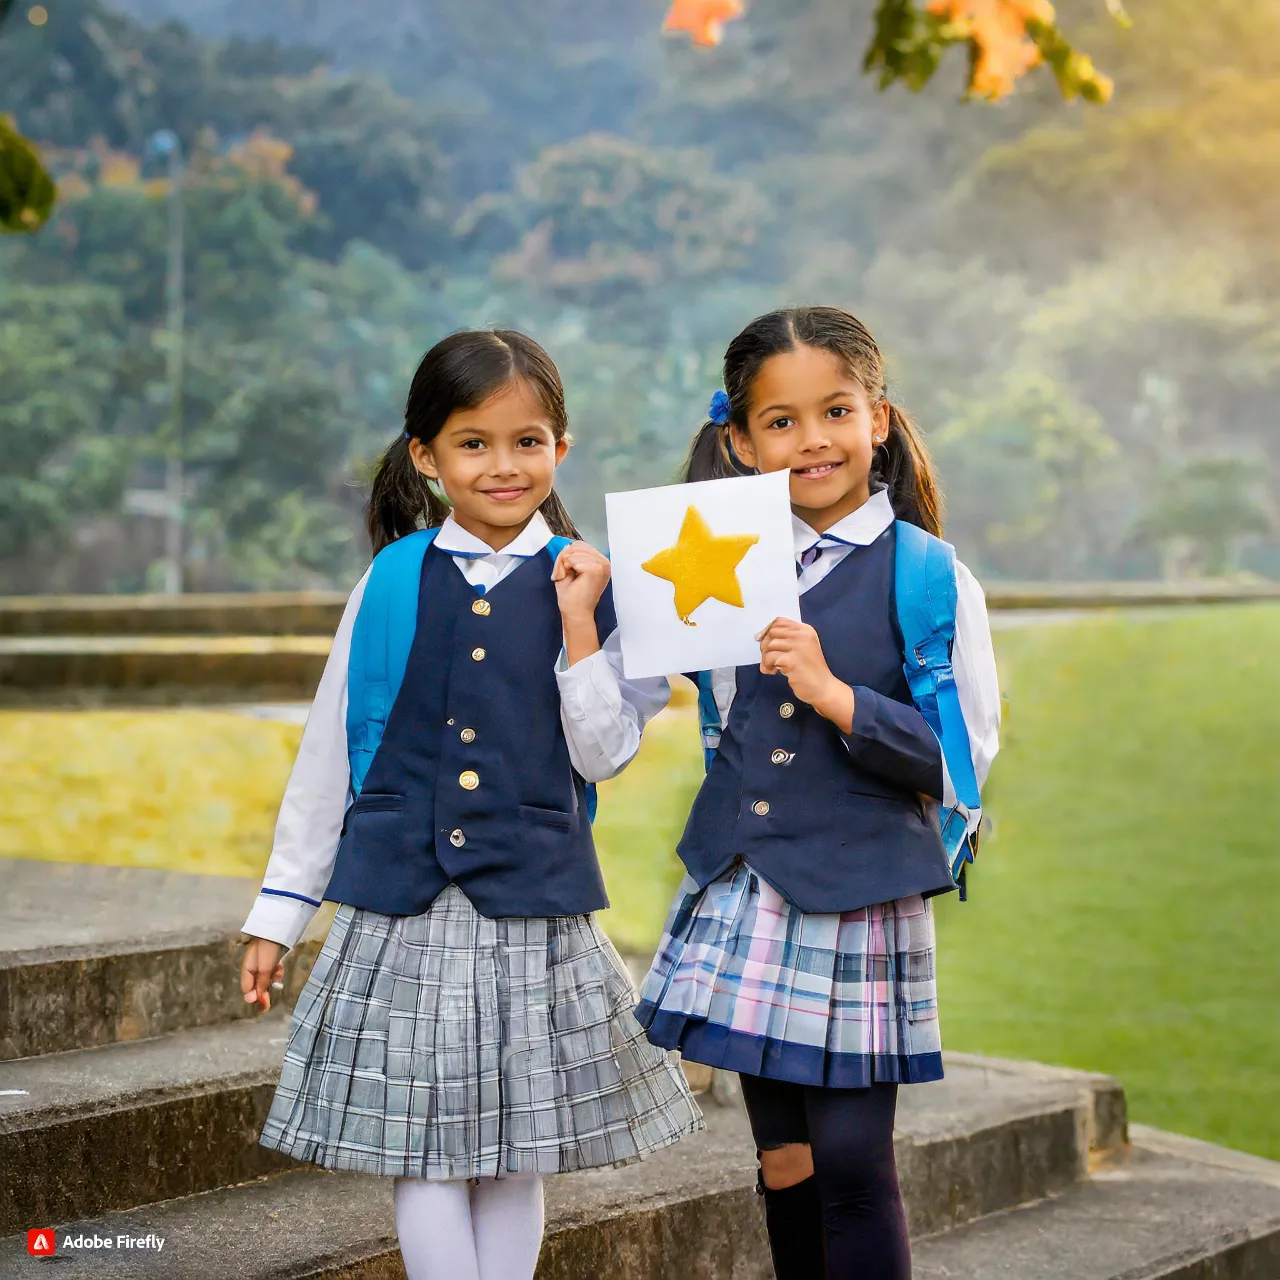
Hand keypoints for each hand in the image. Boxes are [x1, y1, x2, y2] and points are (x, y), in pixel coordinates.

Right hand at [241, 938, 284, 1012]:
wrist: (277, 928)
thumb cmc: (268, 948)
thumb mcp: (264, 968)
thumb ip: (260, 983)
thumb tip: (253, 999)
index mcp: (247, 969)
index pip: (248, 989)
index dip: (256, 998)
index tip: (264, 1006)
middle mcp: (253, 967)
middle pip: (257, 985)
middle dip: (265, 991)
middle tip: (270, 1001)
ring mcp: (262, 963)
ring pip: (266, 978)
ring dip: (272, 980)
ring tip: (277, 974)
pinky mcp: (270, 959)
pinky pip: (272, 970)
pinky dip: (276, 971)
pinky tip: (280, 968)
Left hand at [552, 541, 610, 621]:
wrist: (575, 613)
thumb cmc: (572, 596)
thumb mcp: (568, 569)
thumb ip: (568, 555)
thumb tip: (566, 545)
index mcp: (600, 562)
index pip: (580, 545)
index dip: (567, 555)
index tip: (566, 572)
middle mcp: (605, 562)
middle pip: (576, 545)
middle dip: (563, 559)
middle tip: (563, 575)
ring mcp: (602, 565)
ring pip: (574, 551)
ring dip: (563, 565)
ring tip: (567, 579)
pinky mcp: (596, 569)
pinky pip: (573, 559)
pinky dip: (566, 568)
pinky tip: (570, 580)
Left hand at [758, 617, 854, 732]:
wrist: (823, 688)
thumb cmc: (810, 670)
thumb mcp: (801, 648)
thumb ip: (786, 639)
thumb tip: (760, 636)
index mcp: (805, 630)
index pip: (779, 622)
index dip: (768, 633)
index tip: (769, 646)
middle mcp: (802, 635)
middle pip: (772, 632)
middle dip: (765, 646)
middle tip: (770, 659)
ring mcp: (798, 646)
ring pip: (769, 645)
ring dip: (766, 659)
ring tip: (773, 668)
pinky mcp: (791, 659)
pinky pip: (769, 658)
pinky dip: (767, 666)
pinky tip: (774, 672)